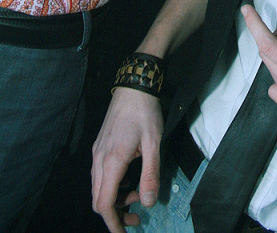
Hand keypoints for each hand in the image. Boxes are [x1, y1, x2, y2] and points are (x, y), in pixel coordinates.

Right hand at [92, 87, 162, 232]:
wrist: (134, 84)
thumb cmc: (145, 111)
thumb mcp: (153, 143)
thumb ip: (151, 174)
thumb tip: (147, 202)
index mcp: (111, 161)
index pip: (104, 203)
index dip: (112, 223)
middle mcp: (99, 159)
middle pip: (98, 199)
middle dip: (115, 213)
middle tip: (136, 218)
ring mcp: (97, 152)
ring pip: (98, 187)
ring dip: (115, 198)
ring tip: (138, 195)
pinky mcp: (100, 146)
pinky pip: (100, 174)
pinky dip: (113, 185)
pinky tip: (130, 179)